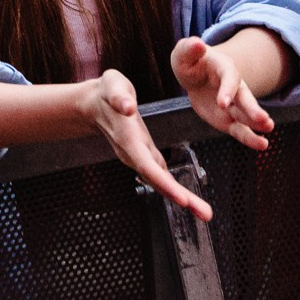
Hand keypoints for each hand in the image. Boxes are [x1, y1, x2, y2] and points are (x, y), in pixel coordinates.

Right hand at [84, 69, 209, 219]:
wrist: (95, 105)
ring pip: (161, 183)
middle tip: (205, 214)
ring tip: (204, 212)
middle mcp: (133, 154)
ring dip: (182, 199)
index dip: (164, 183)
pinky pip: (162, 177)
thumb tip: (128, 107)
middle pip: (158, 181)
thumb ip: (119, 96)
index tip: (181, 198)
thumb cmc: (107, 92)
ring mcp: (139, 158)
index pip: (147, 165)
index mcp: (128, 139)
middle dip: (181, 198)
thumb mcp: (112, 85)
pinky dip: (176, 190)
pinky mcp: (145, 157)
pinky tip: (191, 201)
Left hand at [171, 35, 273, 152]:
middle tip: (264, 119)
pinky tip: (262, 145)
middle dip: (253, 109)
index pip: (229, 78)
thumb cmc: (191, 61)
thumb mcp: (185, 52)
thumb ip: (190, 49)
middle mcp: (234, 87)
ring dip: (257, 123)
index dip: (227, 89)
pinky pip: (240, 130)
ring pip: (246, 116)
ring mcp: (233, 105)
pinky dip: (251, 138)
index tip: (223, 103)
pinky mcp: (229, 120)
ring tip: (269, 129)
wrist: (195, 74)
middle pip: (244, 98)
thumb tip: (197, 43)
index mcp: (224, 68)